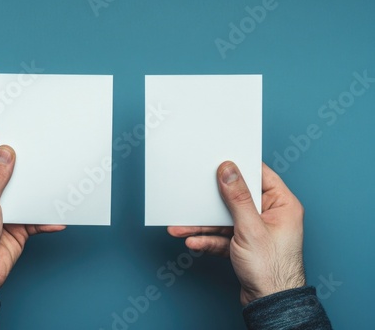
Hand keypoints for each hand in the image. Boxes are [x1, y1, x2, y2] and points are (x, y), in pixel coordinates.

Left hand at [0, 140, 64, 294]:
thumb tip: (6, 153)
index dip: (5, 147)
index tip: (24, 138)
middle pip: (9, 173)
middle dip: (27, 168)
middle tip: (45, 157)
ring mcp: (1, 209)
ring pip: (24, 193)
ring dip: (39, 192)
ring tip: (56, 183)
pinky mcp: (15, 225)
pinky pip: (34, 216)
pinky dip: (45, 218)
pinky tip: (56, 217)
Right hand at [168, 161, 304, 305]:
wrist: (271, 303)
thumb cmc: (272, 269)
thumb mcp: (250, 228)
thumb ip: (238, 198)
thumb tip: (228, 170)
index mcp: (282, 205)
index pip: (260, 175)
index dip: (240, 167)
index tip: (219, 160)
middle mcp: (270, 215)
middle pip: (237, 199)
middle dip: (210, 202)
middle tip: (193, 193)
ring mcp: (256, 231)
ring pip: (225, 220)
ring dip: (203, 224)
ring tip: (180, 226)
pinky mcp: (244, 245)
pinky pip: (223, 236)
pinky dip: (208, 239)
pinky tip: (192, 241)